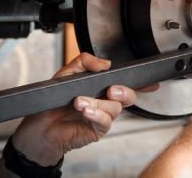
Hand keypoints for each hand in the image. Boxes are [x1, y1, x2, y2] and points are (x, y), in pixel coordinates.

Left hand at [12, 53, 156, 165]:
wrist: (39, 126)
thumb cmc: (53, 102)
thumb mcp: (67, 74)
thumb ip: (85, 62)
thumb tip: (105, 63)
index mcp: (101, 87)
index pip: (125, 83)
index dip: (141, 84)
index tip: (152, 83)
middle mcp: (105, 102)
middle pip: (128, 96)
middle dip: (124, 91)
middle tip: (111, 90)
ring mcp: (103, 116)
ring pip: (115, 108)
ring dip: (98, 103)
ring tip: (80, 102)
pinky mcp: (97, 130)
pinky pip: (106, 121)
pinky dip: (96, 114)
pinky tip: (84, 111)